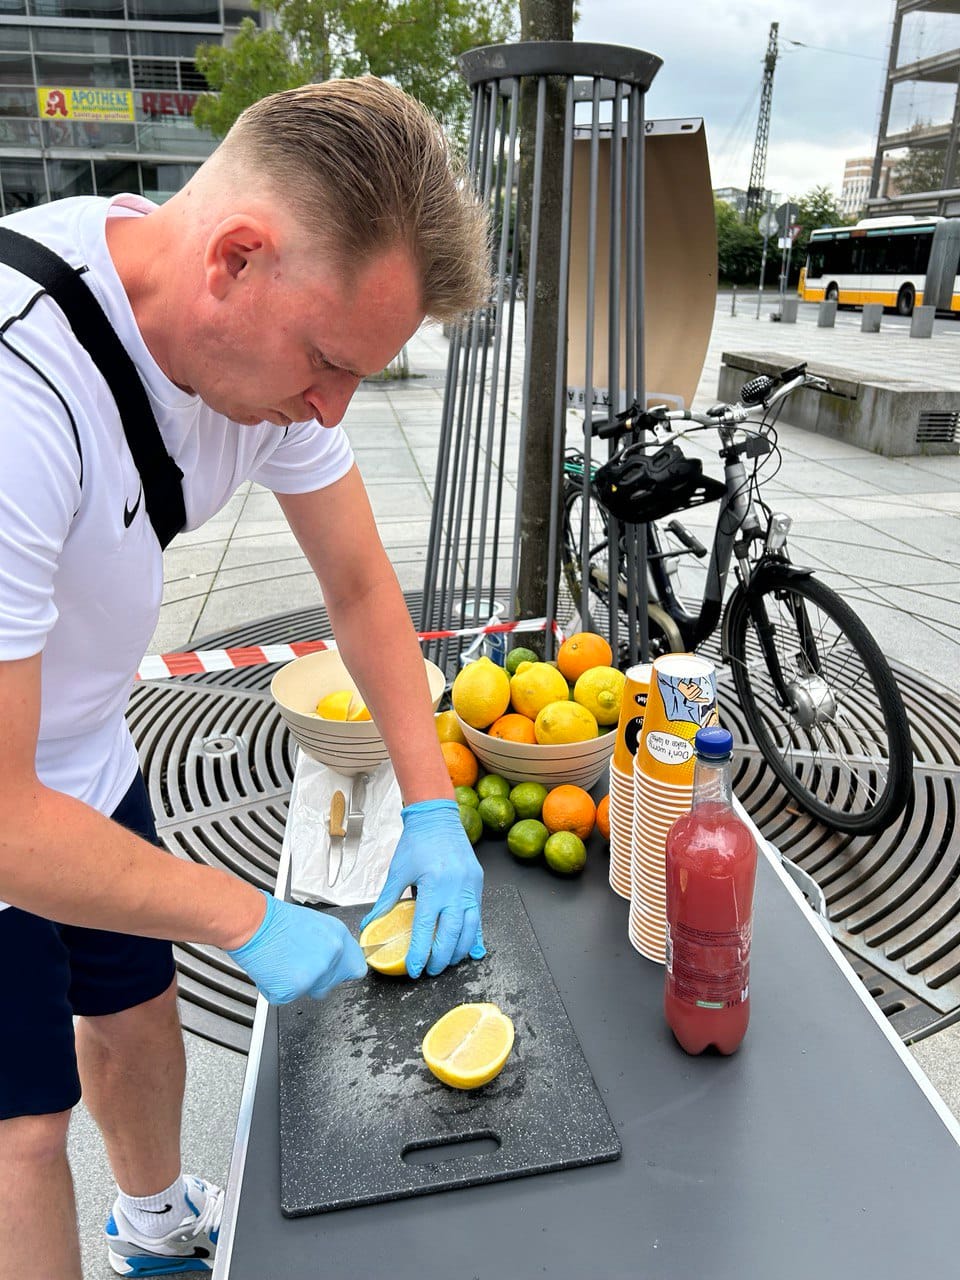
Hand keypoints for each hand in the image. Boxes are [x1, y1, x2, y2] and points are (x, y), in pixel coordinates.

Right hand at [227, 891, 367, 1003]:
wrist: (253, 923)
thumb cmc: (276, 921)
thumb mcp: (314, 925)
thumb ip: (329, 945)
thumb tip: (336, 960)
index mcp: (339, 937)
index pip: (356, 968)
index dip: (342, 971)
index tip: (335, 972)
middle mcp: (332, 956)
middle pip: (331, 983)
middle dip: (316, 978)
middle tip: (297, 961)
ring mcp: (315, 974)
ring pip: (310, 991)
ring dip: (297, 984)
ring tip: (283, 963)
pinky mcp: (294, 989)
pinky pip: (287, 998)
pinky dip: (277, 990)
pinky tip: (272, 970)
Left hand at [360, 799, 484, 978]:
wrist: (437, 817)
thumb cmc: (416, 842)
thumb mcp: (398, 872)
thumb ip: (386, 901)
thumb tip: (370, 925)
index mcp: (433, 885)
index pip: (425, 927)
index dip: (420, 951)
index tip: (415, 968)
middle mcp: (456, 888)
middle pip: (451, 933)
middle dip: (441, 957)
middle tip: (431, 971)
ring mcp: (470, 887)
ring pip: (470, 928)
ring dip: (459, 950)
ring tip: (448, 962)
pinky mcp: (477, 884)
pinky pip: (479, 916)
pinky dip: (475, 935)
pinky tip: (472, 950)